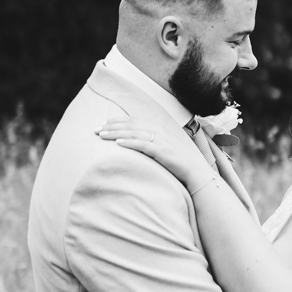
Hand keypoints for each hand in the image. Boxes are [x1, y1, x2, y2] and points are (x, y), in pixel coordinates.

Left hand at [96, 116, 211, 191]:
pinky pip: (142, 145)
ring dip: (115, 133)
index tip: (103, 123)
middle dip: (111, 126)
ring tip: (101, 135)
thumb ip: (151, 142)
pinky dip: (129, 142)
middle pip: (130, 125)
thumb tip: (135, 142)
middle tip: (95, 129)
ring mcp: (161, 140)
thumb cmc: (178, 162)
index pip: (133, 120)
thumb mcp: (163, 148)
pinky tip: (117, 143)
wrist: (195, 172)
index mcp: (158, 128)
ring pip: (133, 133)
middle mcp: (158, 131)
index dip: (117, 120)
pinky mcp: (162, 151)